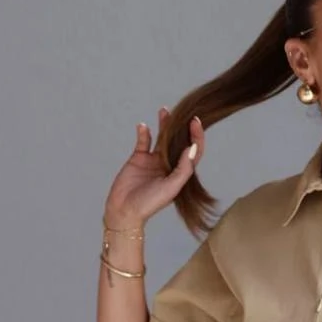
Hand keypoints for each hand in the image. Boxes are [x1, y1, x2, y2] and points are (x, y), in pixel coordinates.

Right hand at [103, 107, 203, 226]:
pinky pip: (143, 141)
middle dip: (182, 127)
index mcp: (180, 172)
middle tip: (183, 113)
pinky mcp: (138, 158)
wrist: (124, 210)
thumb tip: (192, 147)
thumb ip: (183, 168)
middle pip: (179, 141)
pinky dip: (144, 133)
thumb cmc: (150, 203)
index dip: (196, 136)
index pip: (193, 151)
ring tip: (165, 111)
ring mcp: (153, 160)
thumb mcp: (171, 187)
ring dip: (164, 125)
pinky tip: (144, 126)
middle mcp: (169, 165)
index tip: (195, 122)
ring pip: (162, 138)